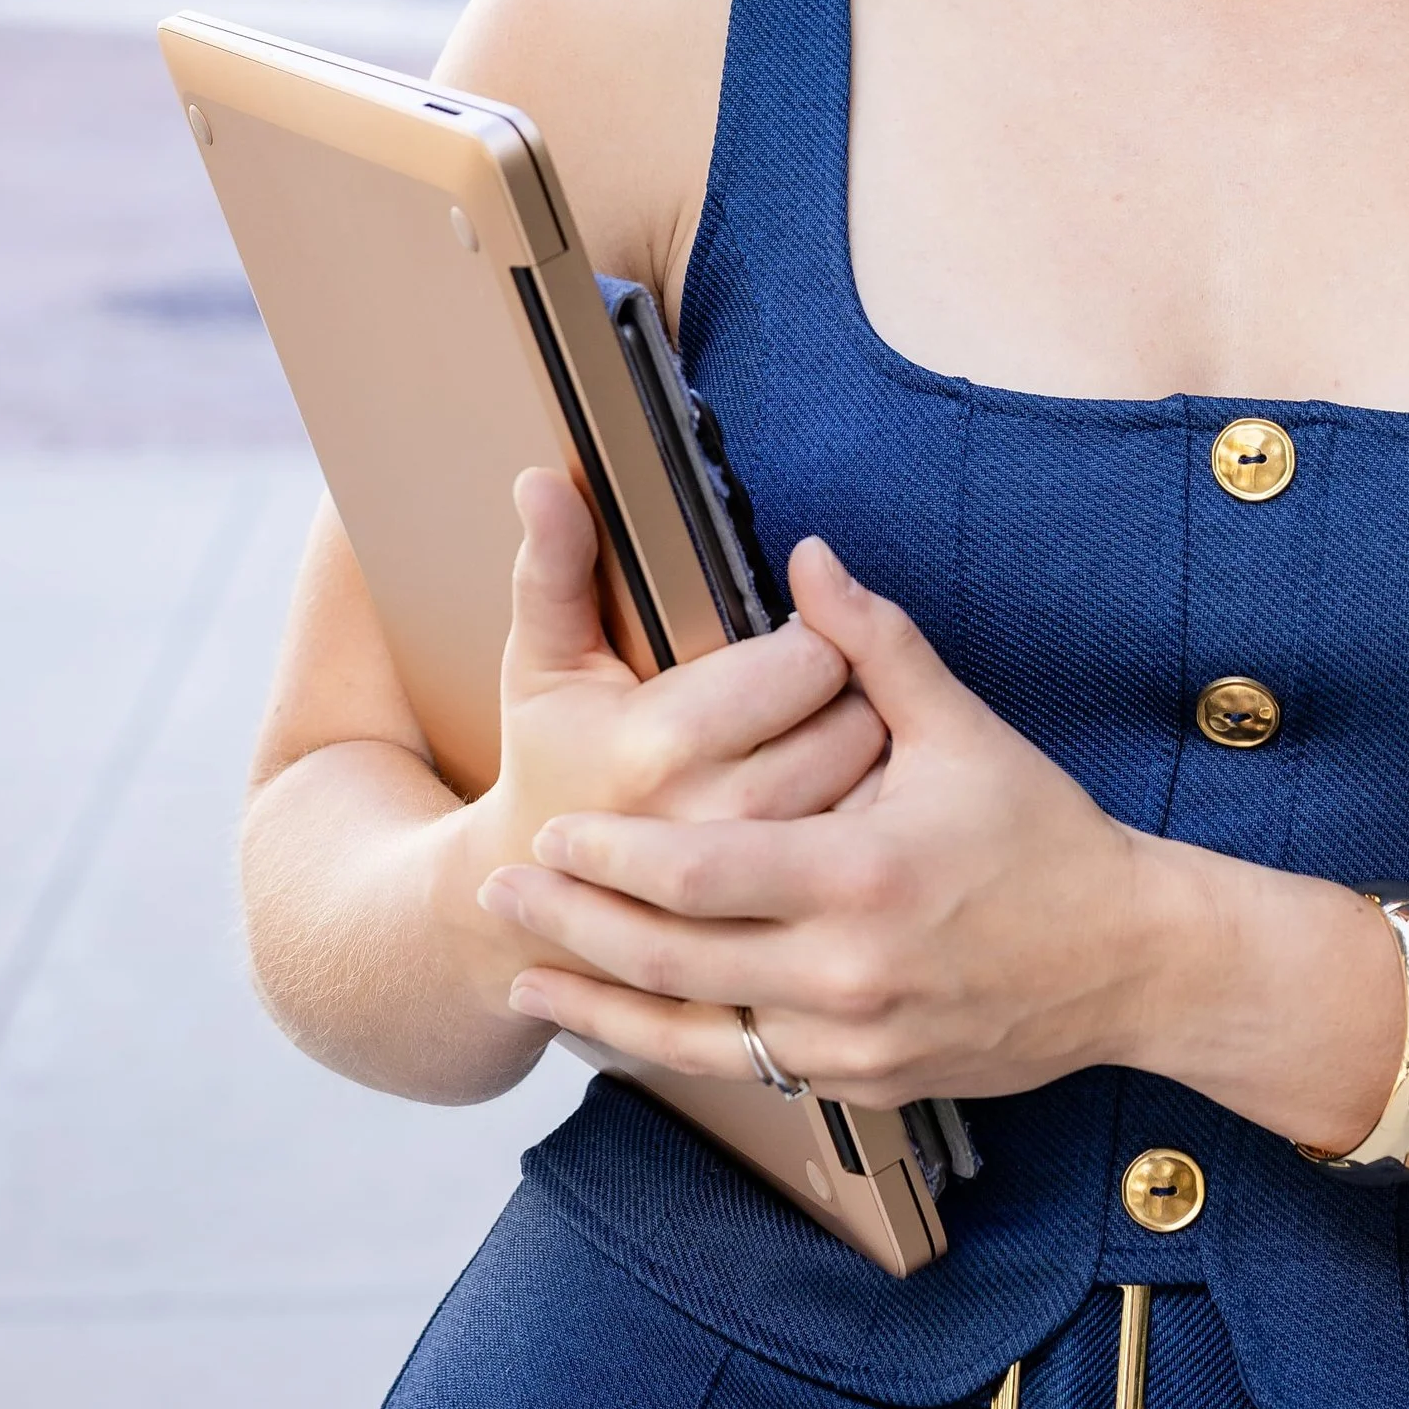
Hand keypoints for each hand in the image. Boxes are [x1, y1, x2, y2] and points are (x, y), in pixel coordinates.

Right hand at [456, 473, 885, 908]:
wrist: (535, 904)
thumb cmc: (551, 761)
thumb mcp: (542, 661)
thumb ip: (555, 567)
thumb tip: (542, 482)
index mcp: (660, 744)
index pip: (807, 660)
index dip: (815, 635)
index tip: (795, 639)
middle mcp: (713, 820)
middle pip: (855, 722)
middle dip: (852, 693)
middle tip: (819, 691)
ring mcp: (748, 890)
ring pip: (872, 792)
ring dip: (872, 759)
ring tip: (827, 744)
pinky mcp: (771, 927)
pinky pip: (862, 859)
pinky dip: (871, 828)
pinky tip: (836, 813)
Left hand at [475, 537, 1164, 1105]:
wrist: (1129, 963)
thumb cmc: (1046, 838)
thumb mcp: (963, 729)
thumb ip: (873, 643)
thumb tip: (807, 556)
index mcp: (860, 877)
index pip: (699, 875)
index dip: (612, 858)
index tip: (546, 833)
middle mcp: (845, 974)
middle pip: (672, 960)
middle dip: (573, 927)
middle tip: (498, 894)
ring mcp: (850, 1042)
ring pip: (694, 1034)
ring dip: (600, 1005)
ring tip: (524, 977)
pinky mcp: (859, 1082)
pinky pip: (741, 1071)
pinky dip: (668, 1049)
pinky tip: (618, 1028)